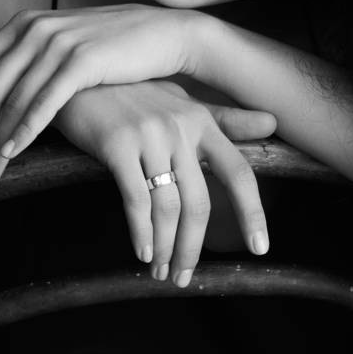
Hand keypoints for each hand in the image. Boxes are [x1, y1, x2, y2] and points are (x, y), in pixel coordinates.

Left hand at [0, 5, 203, 179]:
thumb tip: (6, 86)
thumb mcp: (65, 46)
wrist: (165, 35)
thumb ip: (33, 59)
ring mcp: (56, 44)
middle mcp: (33, 30)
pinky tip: (11, 154)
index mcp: (24, 25)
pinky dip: (22, 131)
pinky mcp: (81, 61)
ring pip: (12, 99)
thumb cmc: (114, 48)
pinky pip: (43, 102)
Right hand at [53, 80, 276, 285]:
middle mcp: (180, 128)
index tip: (259, 247)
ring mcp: (148, 136)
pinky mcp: (116, 144)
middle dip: (193, 248)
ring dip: (164, 247)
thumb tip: (273, 123)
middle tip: (184, 276)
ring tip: (159, 271)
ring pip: (167, 207)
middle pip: (199, 203)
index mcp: (201, 121)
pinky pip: (135, 199)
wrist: (79, 77)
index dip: (252, 213)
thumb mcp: (181, 100)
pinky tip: (142, 253)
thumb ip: (226, 119)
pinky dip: (140, 232)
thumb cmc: (132, 92)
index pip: (239, 173)